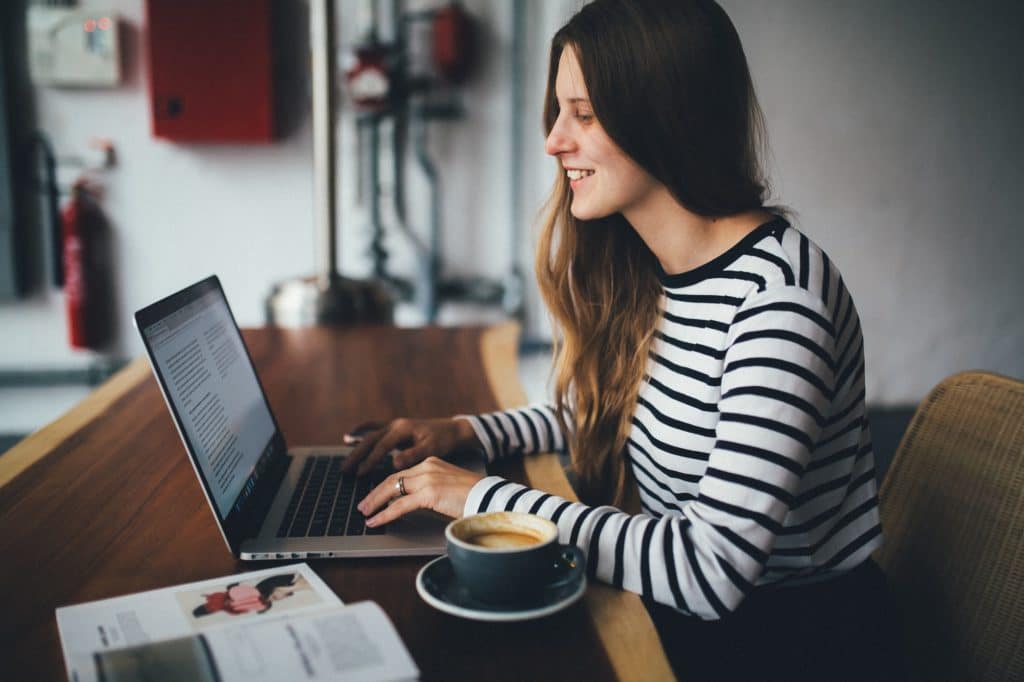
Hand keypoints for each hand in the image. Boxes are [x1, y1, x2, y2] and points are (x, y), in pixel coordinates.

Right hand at [342, 417, 478, 475]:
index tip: (360, 473)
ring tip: (344, 461)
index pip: (382, 446)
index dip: (371, 460)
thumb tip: (395, 464)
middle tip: (345, 470)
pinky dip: (361, 432)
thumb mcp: (432, 448)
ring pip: (369, 435)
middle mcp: (395, 424)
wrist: (452, 430)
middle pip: (370, 440)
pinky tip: (350, 437)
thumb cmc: (443, 440)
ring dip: (356, 447)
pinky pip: (374, 429)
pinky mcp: (395, 429)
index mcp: (403, 429)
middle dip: (357, 455)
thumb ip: (414, 455)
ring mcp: (394, 425)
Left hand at [358, 457, 484, 526]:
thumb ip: (431, 490)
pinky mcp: (429, 493)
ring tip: (365, 514)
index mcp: (432, 463)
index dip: (385, 485)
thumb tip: (413, 503)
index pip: (401, 473)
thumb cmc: (475, 496)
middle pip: (392, 479)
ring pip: (392, 489)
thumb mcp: (448, 488)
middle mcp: (427, 467)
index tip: (375, 495)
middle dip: (374, 493)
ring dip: (375, 503)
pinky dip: (385, 514)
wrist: (491, 497)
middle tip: (363, 505)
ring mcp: (428, 478)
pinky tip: (376, 521)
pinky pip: (400, 505)